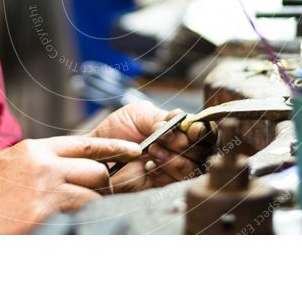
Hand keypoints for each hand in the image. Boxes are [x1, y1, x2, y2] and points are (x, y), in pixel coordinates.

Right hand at [0, 136, 140, 233]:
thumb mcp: (10, 167)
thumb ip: (41, 162)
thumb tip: (70, 166)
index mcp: (35, 149)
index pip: (86, 142)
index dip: (114, 146)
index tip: (135, 150)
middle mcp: (43, 163)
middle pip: (96, 168)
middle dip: (102, 184)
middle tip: (99, 196)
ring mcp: (46, 187)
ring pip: (92, 194)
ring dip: (91, 205)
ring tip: (75, 214)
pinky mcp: (46, 211)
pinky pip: (80, 214)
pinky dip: (81, 220)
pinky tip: (69, 224)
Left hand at [89, 101, 216, 191]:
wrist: (97, 153)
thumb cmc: (117, 130)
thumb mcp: (139, 113)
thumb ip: (162, 117)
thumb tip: (180, 122)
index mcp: (179, 129)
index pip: (204, 131)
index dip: (202, 131)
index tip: (191, 130)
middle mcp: (181, 150)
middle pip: (203, 150)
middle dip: (183, 144)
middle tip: (161, 139)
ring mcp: (174, 169)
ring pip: (193, 168)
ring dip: (173, 158)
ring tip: (151, 152)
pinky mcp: (164, 187)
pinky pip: (177, 183)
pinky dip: (165, 173)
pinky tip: (149, 167)